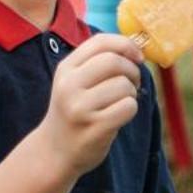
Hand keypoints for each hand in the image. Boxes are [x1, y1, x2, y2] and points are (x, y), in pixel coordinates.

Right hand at [38, 34, 142, 177]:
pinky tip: (119, 116)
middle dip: (132, 70)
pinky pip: (128, 107)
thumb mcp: (74, 82)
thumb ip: (98, 62)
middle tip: (132, 83)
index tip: (137, 57)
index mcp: (65, 69)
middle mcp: (69, 85)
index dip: (125, 44)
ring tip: (120, 103)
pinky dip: (131, 109)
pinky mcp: (95, 127)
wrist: (55, 150)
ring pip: (124, 85)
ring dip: (131, 93)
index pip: (100, 42)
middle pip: (114, 61)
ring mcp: (80, 107)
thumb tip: (135, 48)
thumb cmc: (74, 111)